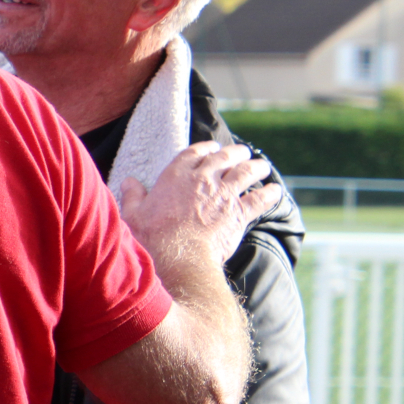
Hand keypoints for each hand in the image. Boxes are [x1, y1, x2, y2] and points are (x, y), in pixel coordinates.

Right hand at [120, 141, 278, 269]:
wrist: (178, 256)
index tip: (213, 148)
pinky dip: (269, 194)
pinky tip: (275, 191)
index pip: (194, 153)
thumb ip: (133, 195)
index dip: (206, 148)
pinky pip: (259, 198)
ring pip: (246, 173)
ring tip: (262, 166)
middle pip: (225, 157)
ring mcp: (223, 194)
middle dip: (236, 153)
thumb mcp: (134, 214)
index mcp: (176, 175)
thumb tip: (128, 182)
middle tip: (242, 153)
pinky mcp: (239, 213)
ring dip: (256, 167)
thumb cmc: (152, 237)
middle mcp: (202, 179)